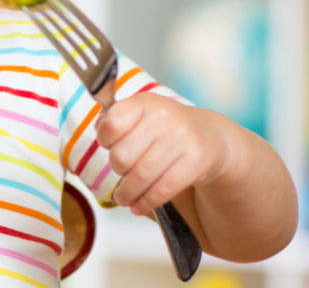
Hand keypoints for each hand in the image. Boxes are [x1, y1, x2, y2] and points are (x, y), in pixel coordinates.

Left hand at [95, 93, 230, 215]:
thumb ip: (117, 120)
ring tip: (123, 198)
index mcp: (145, 103)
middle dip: (117, 171)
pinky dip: (146, 202)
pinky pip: (163, 190)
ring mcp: (182, 139)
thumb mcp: (142, 114)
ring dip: (127, 194)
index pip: (112, 124)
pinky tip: (139, 206)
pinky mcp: (196, 162)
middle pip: (123, 156)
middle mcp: (165, 117)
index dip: (105, 140)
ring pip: (141, 177)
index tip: (110, 147)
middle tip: (121, 175)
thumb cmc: (166, 128)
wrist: (209, 137)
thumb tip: (99, 129)